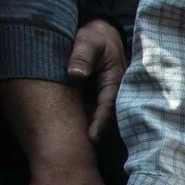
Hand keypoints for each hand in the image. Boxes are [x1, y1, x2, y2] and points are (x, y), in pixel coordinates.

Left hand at [66, 19, 128, 140]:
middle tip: (81, 151)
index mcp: (115, 80)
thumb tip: (75, 74)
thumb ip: (82, 56)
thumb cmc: (95, 36)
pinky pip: (89, 111)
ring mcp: (103, 95)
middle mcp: (112, 91)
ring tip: (74, 147)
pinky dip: (82, 121)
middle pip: (105, 117)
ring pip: (96, 116)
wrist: (99, 33)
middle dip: (95, 133)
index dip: (100, 122)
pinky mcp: (95, 96)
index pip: (108, 105)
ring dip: (87, 129)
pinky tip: (69, 132)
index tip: (91, 137)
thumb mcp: (89, 41)